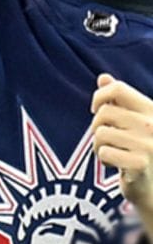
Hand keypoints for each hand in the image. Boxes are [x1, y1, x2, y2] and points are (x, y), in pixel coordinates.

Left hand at [91, 74, 152, 233]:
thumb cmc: (141, 152)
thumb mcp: (134, 123)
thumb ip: (120, 101)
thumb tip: (103, 78)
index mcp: (152, 110)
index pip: (118, 89)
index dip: (99, 97)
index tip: (96, 111)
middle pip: (103, 114)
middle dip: (97, 128)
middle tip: (108, 142)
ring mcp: (149, 144)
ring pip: (100, 134)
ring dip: (99, 147)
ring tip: (114, 155)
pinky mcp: (140, 163)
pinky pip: (104, 152)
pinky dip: (104, 160)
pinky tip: (116, 166)